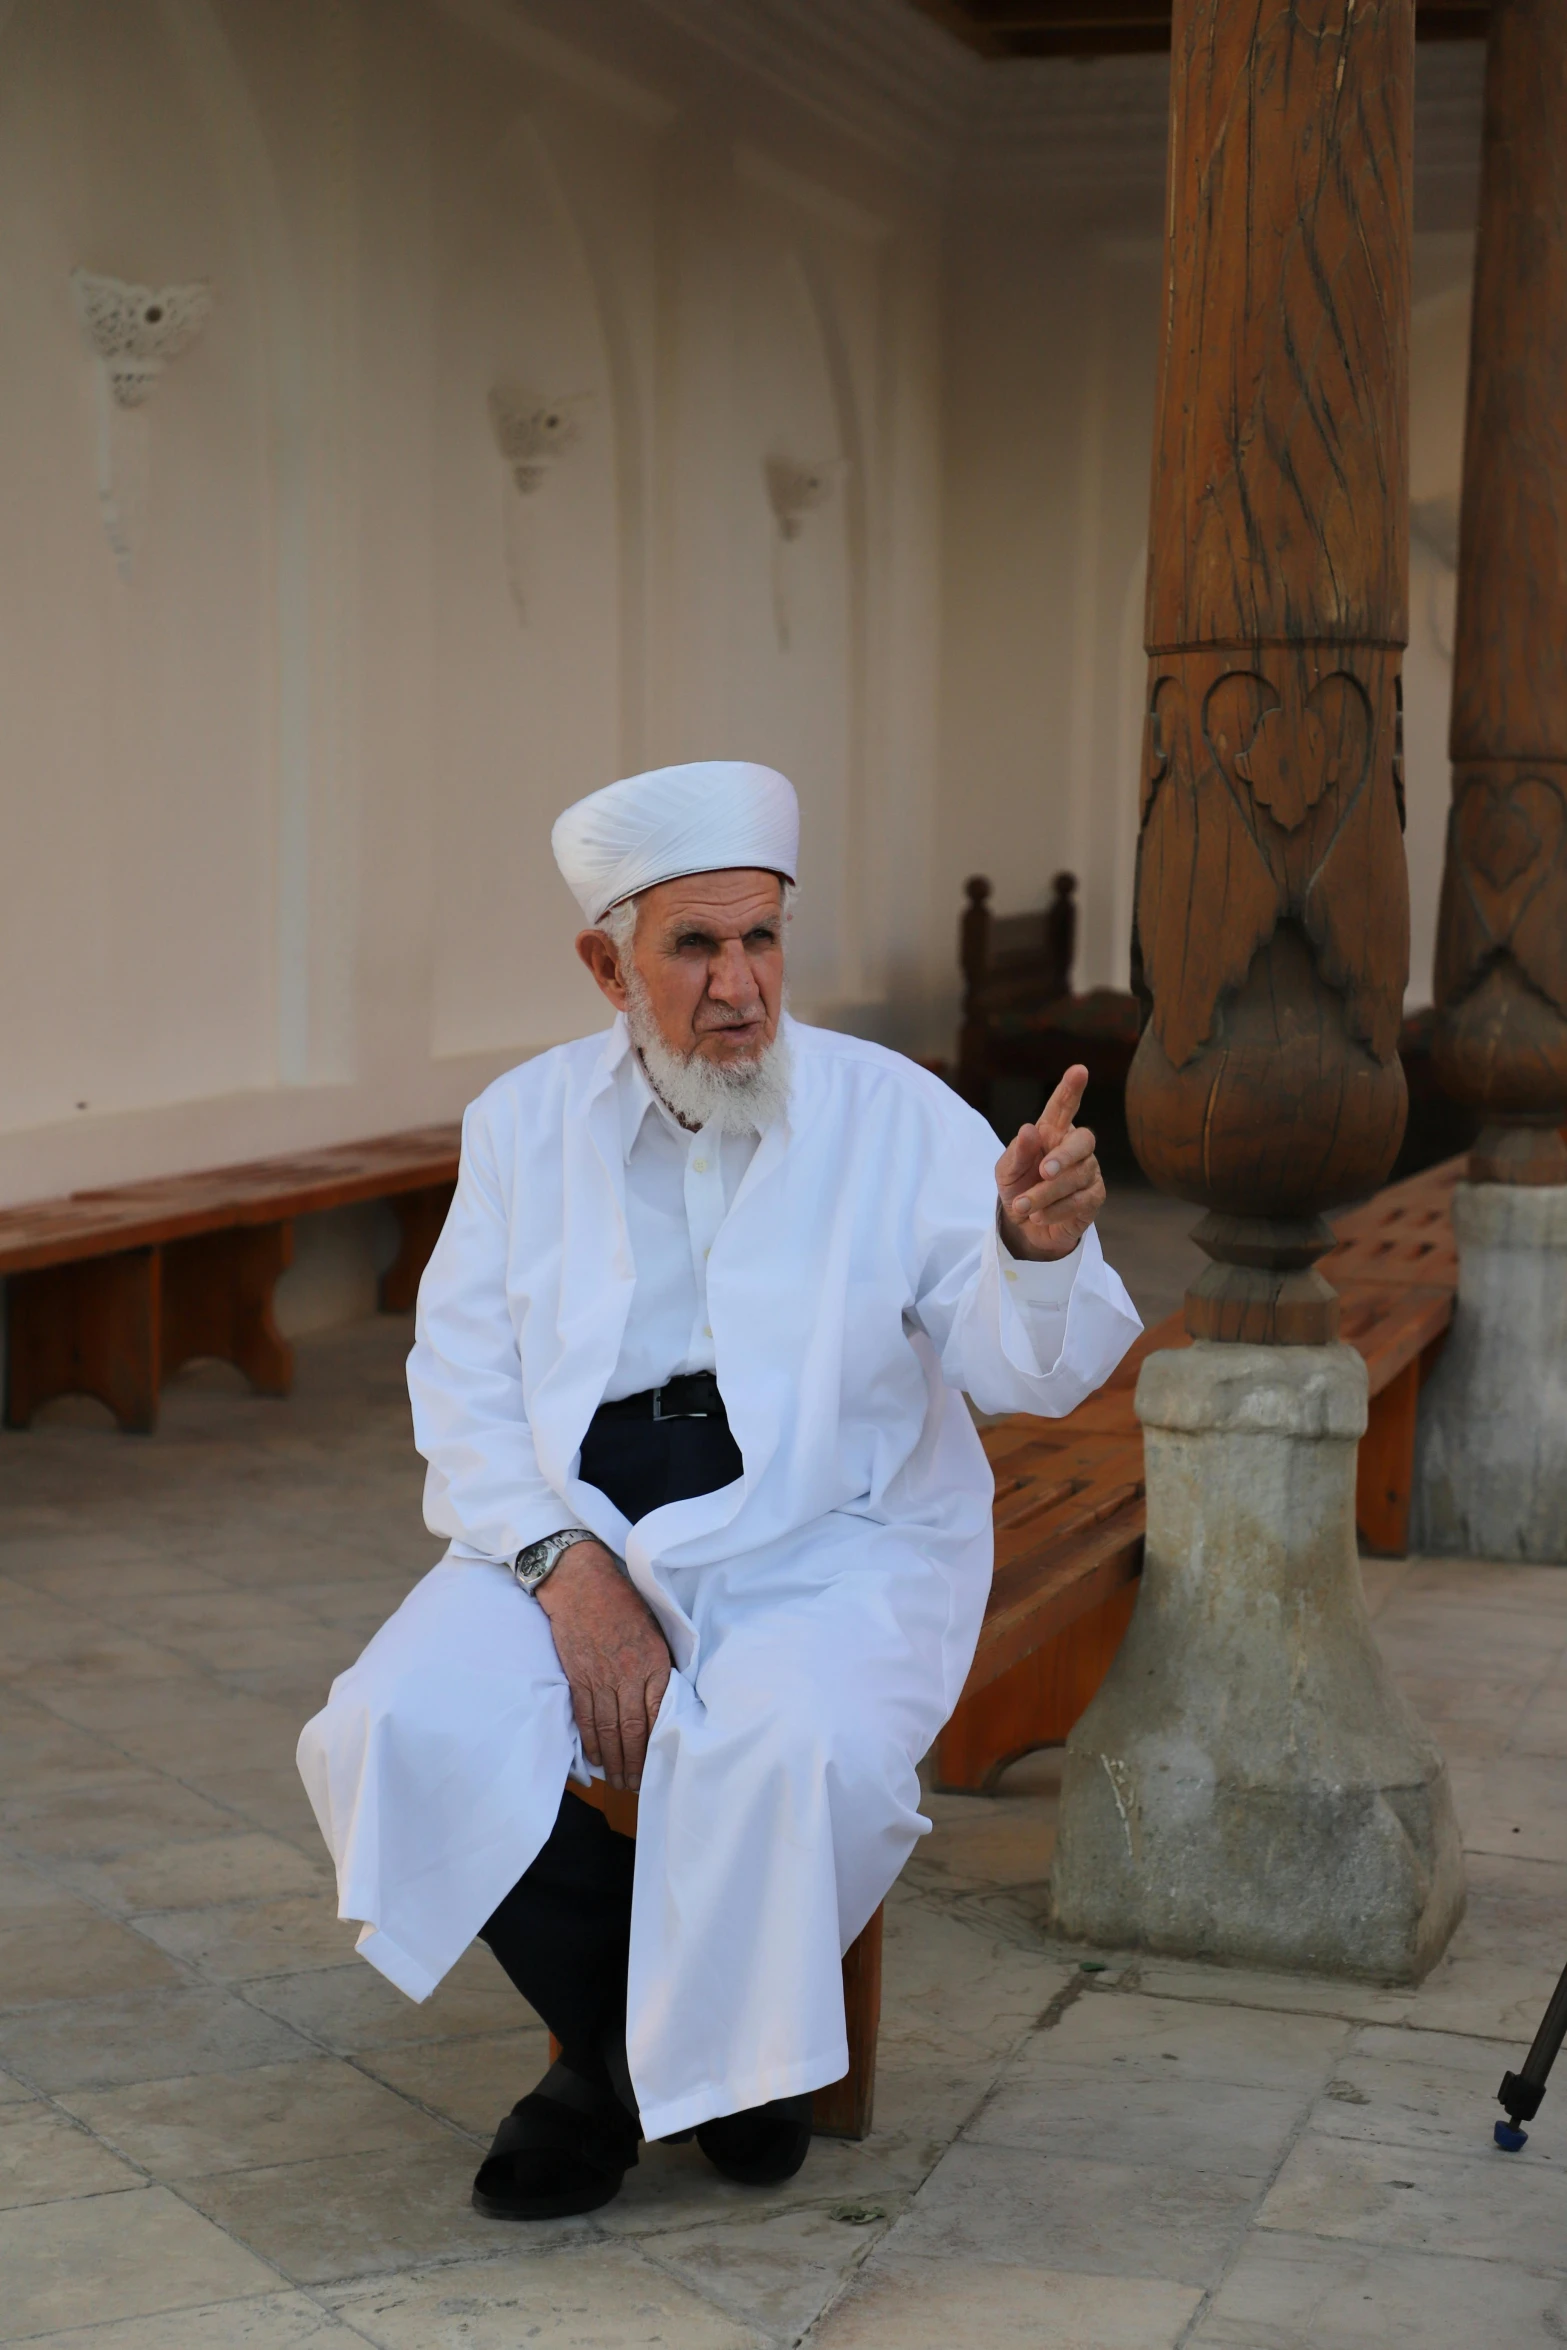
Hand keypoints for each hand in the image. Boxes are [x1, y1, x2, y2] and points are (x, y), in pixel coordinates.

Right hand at [535, 1541, 670, 1790]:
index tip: (660, 1766)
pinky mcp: (578, 1676)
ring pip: (608, 1729)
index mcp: (653, 1663)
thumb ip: (661, 1663)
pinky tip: (595, 1758)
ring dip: (613, 1759)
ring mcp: (601, 1678)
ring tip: (617, 1781)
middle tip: (636, 1786)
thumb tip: (669, 1694)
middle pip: (632, 1729)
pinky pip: (585, 1716)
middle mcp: (628, 1675)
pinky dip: (590, 1741)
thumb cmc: (622, 1600)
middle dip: (634, 1762)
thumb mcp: (655, 1628)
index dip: (657, 1745)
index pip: (658, 1714)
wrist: (581, 1582)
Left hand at [995, 1064, 1104, 1262]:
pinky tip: (1039, 1215)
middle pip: (1084, 1141)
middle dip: (1064, 1156)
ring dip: (1046, 1193)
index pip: (1063, 1106)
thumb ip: (1017, 1152)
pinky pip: (1080, 1201)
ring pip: (1077, 1177)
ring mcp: (1088, 1171)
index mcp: (1052, 1132)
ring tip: (1023, 1205)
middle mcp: (1074, 1147)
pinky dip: (1057, 1209)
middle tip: (1044, 1171)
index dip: (1071, 1089)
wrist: (1025, 1226)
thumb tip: (1028, 1130)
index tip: (1079, 1070)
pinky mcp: (1094, 1197)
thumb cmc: (1018, 1188)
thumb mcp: (1006, 1170)